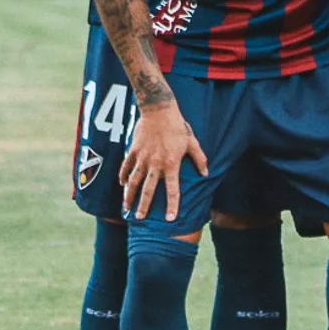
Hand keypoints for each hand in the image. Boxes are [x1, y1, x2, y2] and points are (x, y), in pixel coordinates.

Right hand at [121, 104, 205, 221]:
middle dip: (143, 206)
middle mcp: (155, 164)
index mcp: (171, 164)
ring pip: (133, 181)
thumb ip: (199, 159)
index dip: (172, 205)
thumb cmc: (178, 127)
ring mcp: (142, 158)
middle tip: (139, 218)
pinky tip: (122, 185)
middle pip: (148, 190)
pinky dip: (123, 177)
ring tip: (126, 208)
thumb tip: (206, 173)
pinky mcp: (133, 151)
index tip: (170, 218)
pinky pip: (126, 167)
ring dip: (129, 195)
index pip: (172, 189)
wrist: (158, 110)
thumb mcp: (192, 142)